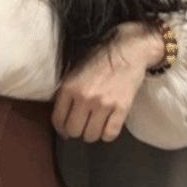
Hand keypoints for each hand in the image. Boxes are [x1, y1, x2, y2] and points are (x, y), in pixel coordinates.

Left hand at [51, 21, 165, 141]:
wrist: (128, 50)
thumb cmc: (100, 59)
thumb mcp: (75, 72)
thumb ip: (66, 92)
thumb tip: (61, 116)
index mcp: (69, 87)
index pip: (58, 120)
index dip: (61, 129)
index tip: (66, 130)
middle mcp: (84, 98)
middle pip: (74, 131)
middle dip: (76, 132)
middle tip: (82, 127)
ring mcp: (104, 104)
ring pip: (91, 135)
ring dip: (92, 134)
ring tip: (95, 127)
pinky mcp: (121, 108)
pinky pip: (110, 133)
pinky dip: (107, 135)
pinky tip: (107, 127)